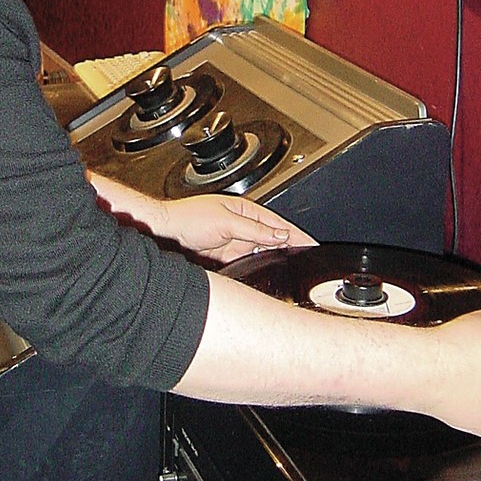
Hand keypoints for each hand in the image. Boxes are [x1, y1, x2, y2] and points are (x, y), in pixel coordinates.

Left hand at [153, 194, 316, 262]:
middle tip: (309, 257)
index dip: (296, 233)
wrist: (169, 232)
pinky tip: (269, 270)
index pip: (277, 222)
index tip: (312, 242)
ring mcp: (237, 240)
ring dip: (277, 256)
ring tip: (294, 265)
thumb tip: (279, 234)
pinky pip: (251, 260)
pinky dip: (261, 265)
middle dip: (291, 245)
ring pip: (264, 250)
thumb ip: (254, 229)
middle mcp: (243, 224)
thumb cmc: (190, 217)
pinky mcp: (230, 255)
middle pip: (274, 237)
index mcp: (246, 209)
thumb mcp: (226, 221)